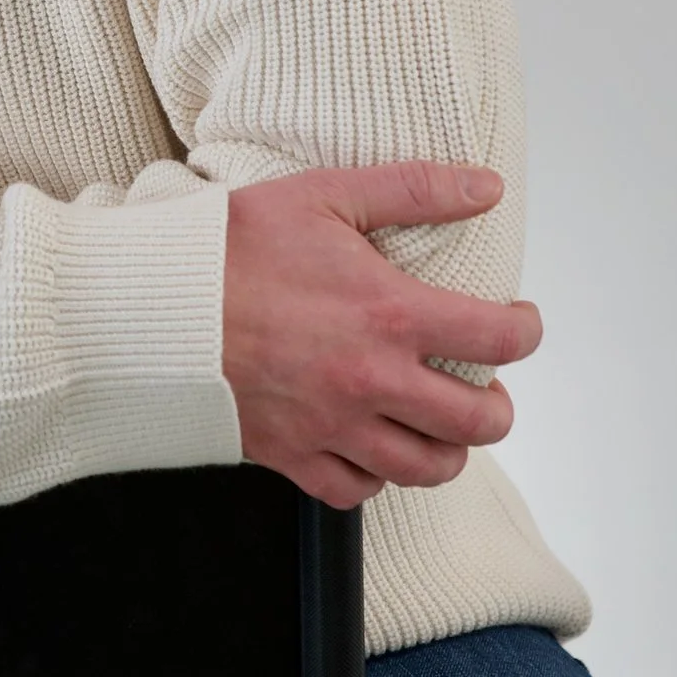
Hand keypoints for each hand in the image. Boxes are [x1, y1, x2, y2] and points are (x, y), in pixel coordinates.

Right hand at [221, 163, 542, 509]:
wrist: (151, 303)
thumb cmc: (228, 247)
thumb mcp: (323, 194)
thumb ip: (412, 189)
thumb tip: (484, 185)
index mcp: (388, 314)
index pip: (500, 339)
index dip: (525, 330)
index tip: (516, 321)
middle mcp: (371, 381)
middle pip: (479, 421)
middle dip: (497, 404)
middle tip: (483, 382)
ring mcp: (332, 426)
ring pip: (428, 469)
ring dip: (447, 447)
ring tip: (438, 420)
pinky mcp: (291, 455)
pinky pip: (357, 491)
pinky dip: (376, 477)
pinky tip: (372, 446)